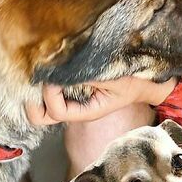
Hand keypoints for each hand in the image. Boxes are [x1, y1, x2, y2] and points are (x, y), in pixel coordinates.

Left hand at [25, 76, 177, 126]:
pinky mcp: (72, 87)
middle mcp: (75, 108)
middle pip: (40, 116)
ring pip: (41, 104)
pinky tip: (49, 64)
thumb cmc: (135, 79)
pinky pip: (49, 90)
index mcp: (86, 111)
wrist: (148, 80)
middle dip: (33, 99)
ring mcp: (72, 99)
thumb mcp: (115, 78)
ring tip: (42, 68)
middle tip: (37, 77)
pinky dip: (44, 80)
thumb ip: (89, 75)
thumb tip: (63, 68)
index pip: (56, 111)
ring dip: (38, 88)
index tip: (56, 74)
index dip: (50, 93)